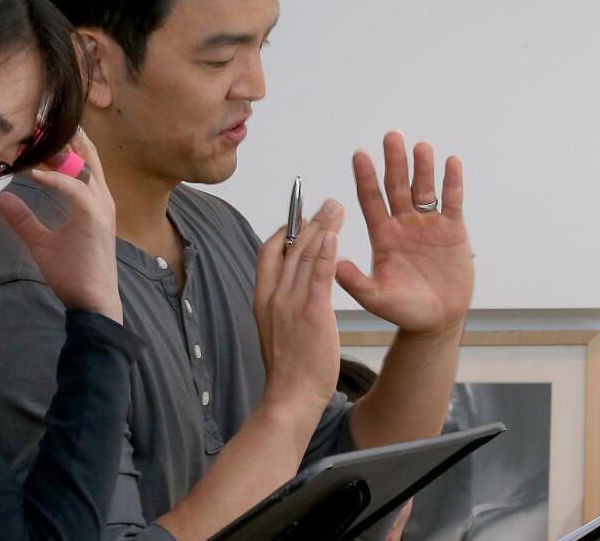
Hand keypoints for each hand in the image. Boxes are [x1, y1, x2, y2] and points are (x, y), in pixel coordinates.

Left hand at [0, 128, 121, 322]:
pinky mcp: (96, 219)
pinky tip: (36, 174)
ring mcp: (101, 207)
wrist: (91, 301)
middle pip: (87, 155)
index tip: (38, 130)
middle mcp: (100, 198)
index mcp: (92, 201)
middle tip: (40, 119)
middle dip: (66, 136)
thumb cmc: (73, 273)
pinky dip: (57, 179)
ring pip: (85, 166)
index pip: (81, 162)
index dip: (62, 144)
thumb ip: (24, 220)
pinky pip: (77, 190)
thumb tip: (2, 200)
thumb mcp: (41, 242)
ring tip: (38, 136)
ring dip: (61, 150)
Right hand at [253, 200, 345, 413]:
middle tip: (327, 202)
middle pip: (290, 246)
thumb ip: (282, 305)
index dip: (285, 231)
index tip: (302, 217)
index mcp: (262, 298)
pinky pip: (318, 276)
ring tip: (337, 208)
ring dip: (322, 227)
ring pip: (305, 255)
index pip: (268, 252)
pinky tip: (334, 236)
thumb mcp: (275, 330)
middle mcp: (273, 295)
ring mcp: (290, 303)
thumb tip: (293, 290)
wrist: (288, 397)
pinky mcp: (311, 313)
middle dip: (309, 220)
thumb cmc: (288, 369)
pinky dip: (326, 253)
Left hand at [336, 131, 473, 335]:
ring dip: (422, 167)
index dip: (365, 178)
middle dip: (394, 162)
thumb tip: (334, 264)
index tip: (359, 155)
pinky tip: (451, 162)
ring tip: (420, 146)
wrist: (436, 320)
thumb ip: (355, 282)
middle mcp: (402, 224)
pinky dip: (452, 182)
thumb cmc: (404, 309)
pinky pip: (452, 201)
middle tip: (391, 136)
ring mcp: (427, 224)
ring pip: (424, 189)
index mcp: (381, 235)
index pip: (370, 200)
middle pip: (397, 186)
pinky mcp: (452, 230)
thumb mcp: (376, 298)